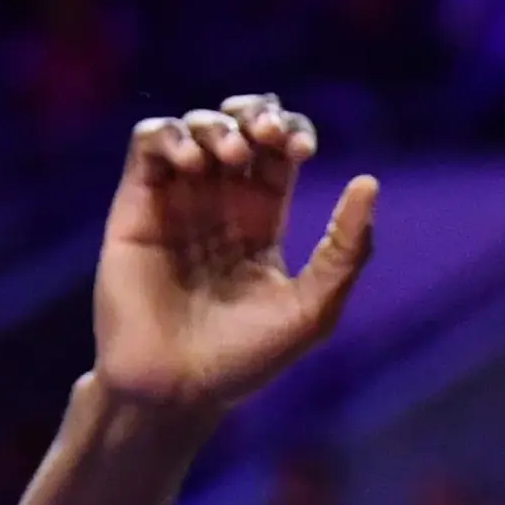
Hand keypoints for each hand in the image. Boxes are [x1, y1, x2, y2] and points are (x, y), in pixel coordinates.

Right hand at [92, 95, 378, 413]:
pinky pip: (148, 143)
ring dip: (216, 125)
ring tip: (230, 158)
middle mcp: (219, 204)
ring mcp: (176, 201)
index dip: (292, 131)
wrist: (176, 390)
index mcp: (263, 221)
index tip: (300, 150)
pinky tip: (192, 164)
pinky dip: (172, 134)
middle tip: (268, 137)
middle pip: (240, 126)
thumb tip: (369, 183)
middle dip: (257, 114)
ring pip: (195, 126)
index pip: (280, 151)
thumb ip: (345, 252)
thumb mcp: (311, 311)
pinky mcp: (135, 205)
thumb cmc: (245, 361)